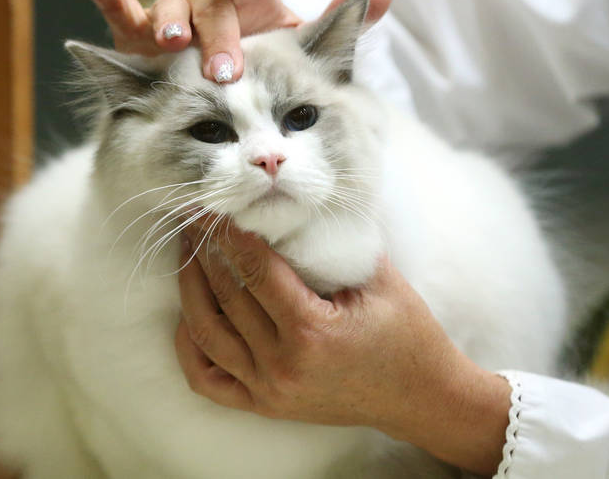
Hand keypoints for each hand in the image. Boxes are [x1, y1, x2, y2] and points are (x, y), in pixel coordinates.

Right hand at [80, 0, 399, 81]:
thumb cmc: (266, 64)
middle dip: (217, 35)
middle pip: (212, 7)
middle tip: (225, 69)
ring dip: (169, 21)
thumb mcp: (303, 51)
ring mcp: (177, 18)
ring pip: (170, 11)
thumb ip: (341, 23)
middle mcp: (213, 2)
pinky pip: (124, 15)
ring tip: (171, 41)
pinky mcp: (144, 39)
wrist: (226, 93)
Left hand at [175, 222, 510, 475]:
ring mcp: (269, 390)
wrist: (420, 397)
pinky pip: (207, 379)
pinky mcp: (265, 405)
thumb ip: (338, 242)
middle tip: (195, 219)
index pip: (255, 270)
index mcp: (312, 331)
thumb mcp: (380, 280)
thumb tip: (299, 202)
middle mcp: (282, 365)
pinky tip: (191, 313)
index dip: (230, 234)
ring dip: (191, 289)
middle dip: (206, 251)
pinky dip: (191, 346)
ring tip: (188, 254)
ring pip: (207, 334)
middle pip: (226, 297)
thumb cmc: (407, 334)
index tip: (214, 207)